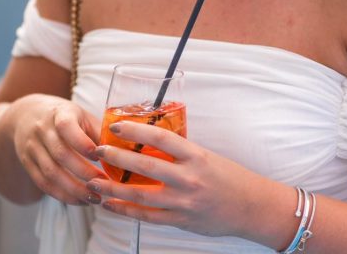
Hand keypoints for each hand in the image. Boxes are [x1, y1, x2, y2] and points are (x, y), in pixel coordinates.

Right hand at [12, 94, 107, 204]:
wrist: (26, 115)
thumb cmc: (65, 116)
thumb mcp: (82, 116)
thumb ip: (98, 131)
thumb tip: (121, 151)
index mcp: (59, 114)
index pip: (67, 127)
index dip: (83, 143)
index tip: (100, 157)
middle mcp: (42, 130)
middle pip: (60, 154)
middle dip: (83, 172)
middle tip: (104, 183)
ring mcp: (32, 148)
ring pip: (50, 173)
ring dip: (74, 189)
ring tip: (95, 198)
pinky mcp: (28, 164)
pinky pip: (43, 183)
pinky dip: (62, 195)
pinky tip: (80, 200)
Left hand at [86, 121, 288, 238]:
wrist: (252, 207)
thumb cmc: (231, 178)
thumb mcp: (208, 157)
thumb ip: (181, 154)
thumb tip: (150, 145)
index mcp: (196, 156)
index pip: (160, 137)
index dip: (135, 130)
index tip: (115, 127)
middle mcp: (188, 177)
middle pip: (144, 165)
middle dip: (116, 158)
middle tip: (98, 151)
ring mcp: (183, 201)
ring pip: (139, 194)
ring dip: (112, 188)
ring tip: (94, 182)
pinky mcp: (180, 220)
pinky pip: (146, 216)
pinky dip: (125, 210)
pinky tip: (110, 204)